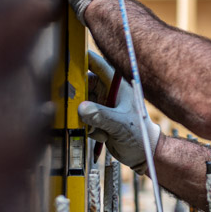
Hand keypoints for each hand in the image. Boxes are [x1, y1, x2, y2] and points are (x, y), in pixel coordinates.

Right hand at [80, 50, 161, 171]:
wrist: (143, 154)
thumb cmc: (140, 136)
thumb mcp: (121, 125)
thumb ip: (102, 116)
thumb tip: (81, 108)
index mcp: (118, 87)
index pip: (99, 66)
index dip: (84, 58)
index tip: (67, 57)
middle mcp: (108, 93)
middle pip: (84, 86)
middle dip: (78, 98)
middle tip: (75, 109)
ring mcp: (102, 106)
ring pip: (81, 104)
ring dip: (84, 119)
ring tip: (99, 131)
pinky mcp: (97, 119)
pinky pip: (83, 119)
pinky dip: (88, 129)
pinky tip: (103, 137)